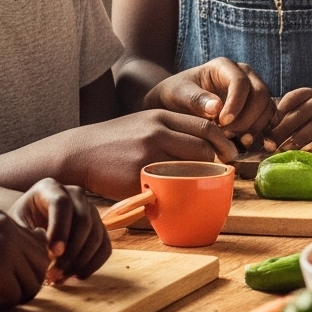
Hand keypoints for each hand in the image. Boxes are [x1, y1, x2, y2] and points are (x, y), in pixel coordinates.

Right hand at [0, 208, 55, 311]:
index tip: (0, 278)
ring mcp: (4, 249)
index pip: (37, 247)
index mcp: (2, 219)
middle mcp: (7, 229)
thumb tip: (44, 244)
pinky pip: (15, 297)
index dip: (23, 269)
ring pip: (32, 283)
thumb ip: (7, 242)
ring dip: (12, 296)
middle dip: (23, 284)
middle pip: (40, 265)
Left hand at [11, 178, 110, 284]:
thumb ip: (27, 235)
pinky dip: (94, 263)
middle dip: (71, 252)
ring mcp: (89, 210)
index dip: (60, 229)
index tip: (53, 254)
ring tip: (61, 278)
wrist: (28, 226)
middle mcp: (75, 194)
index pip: (62, 204)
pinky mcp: (98, 227)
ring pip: (96, 235)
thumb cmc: (19, 225)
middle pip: (83, 220)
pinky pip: (105, 246)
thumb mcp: (16, 225)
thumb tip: (47, 251)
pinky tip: (77, 275)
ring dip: (80, 261)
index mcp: (50, 187)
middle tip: (54, 273)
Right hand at [58, 108, 240, 197]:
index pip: (205, 125)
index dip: (223, 141)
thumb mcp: (143, 124)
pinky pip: (169, 185)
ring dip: (200, 178)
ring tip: (201, 185)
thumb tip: (203, 148)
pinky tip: (177, 195)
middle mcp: (157, 131)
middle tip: (220, 174)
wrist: (80, 152)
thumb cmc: (115, 142)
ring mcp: (148, 153)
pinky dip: (178, 191)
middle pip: (203, 147)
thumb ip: (169, 131)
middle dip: (216, 162)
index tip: (231, 154)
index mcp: (161, 116)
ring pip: (190, 166)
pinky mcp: (138, 174)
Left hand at [147, 59, 274, 141]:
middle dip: (248, 118)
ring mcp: (253, 92)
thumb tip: (217, 107)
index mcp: (224, 67)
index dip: (236, 103)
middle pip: (260, 94)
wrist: (176, 106)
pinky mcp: (257, 108)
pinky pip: (269, 119)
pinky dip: (264, 132)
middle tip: (229, 135)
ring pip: (267, 107)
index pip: (240, 82)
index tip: (223, 123)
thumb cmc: (175, 95)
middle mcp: (244, 76)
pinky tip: (250, 143)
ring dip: (256, 126)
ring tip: (238, 142)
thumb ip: (196, 99)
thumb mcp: (178, 94)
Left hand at [268, 87, 311, 151]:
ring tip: (283, 149)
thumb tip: (266, 134)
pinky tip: (300, 155)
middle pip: (298, 115)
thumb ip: (285, 116)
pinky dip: (310, 150)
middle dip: (282, 131)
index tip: (268, 127)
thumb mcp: (301, 106)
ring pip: (311, 129)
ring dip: (294, 141)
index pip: (291, 98)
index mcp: (308, 94)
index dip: (278, 113)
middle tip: (270, 144)